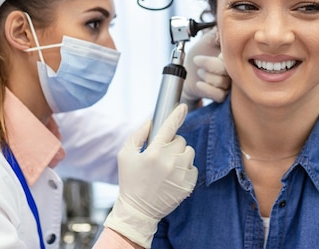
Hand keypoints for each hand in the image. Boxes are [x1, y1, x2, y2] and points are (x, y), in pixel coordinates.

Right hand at [104, 104, 196, 247]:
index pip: (169, 127)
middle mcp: (169, 161)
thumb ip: (138, 135)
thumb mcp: (125, 155)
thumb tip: (151, 121)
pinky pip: (193, 167)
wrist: (138, 211)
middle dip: (172, 144)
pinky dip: (185, 169)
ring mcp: (181, 174)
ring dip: (181, 155)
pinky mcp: (188, 185)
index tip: (183, 107)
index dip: (177, 114)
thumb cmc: (130, 180)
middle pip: (180, 140)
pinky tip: (173, 176)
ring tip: (167, 166)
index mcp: (153, 152)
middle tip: (160, 155)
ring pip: (189, 152)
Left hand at [181, 28, 229, 108]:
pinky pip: (220, 94)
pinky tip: (199, 83)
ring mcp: (228, 84)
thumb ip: (216, 34)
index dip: (222, 54)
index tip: (212, 52)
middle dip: (209, 64)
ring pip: (222, 81)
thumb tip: (224, 27)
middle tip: (197, 60)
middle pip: (228, 69)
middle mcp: (233, 70)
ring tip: (199, 72)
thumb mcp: (205, 41)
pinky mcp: (222, 96)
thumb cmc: (196, 57)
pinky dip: (207, 88)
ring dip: (206, 76)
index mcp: (231, 56)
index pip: (234, 55)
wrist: (186, 75)